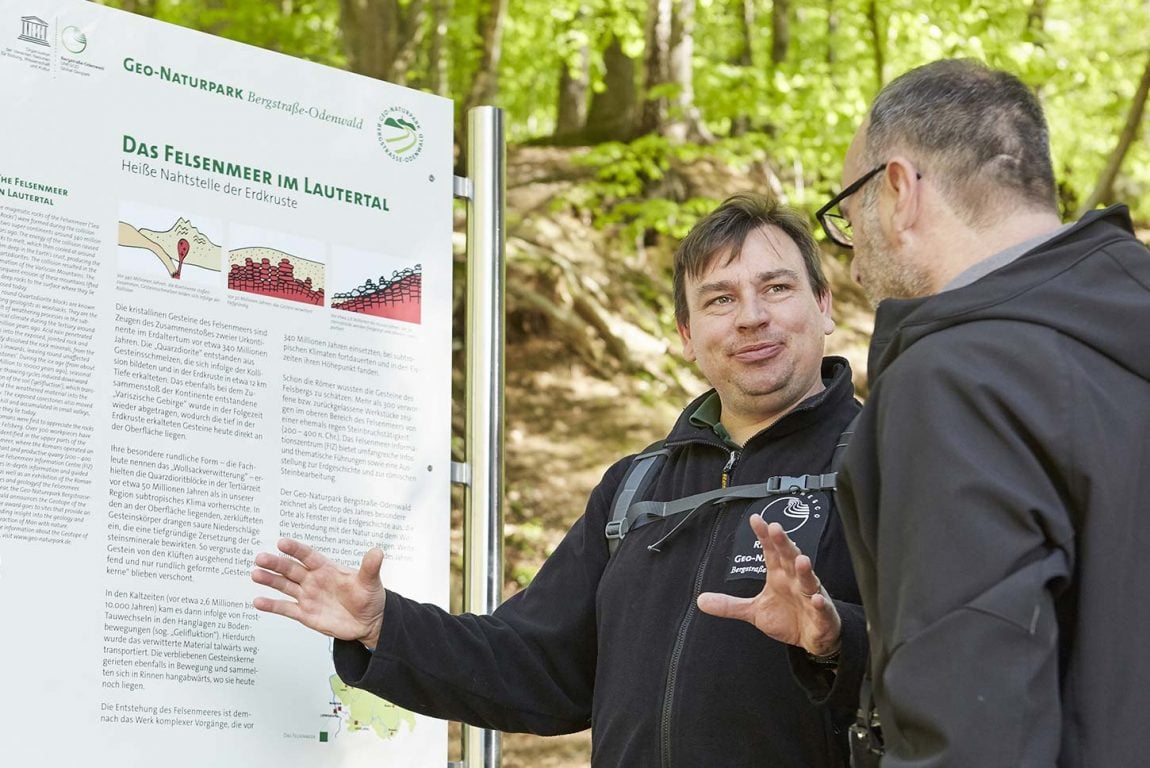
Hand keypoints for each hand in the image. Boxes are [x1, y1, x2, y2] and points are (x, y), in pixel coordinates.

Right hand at [251, 538, 386, 649]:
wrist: (368, 622)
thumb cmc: (369, 598)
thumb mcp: (370, 582)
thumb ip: (370, 567)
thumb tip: (377, 551)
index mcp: (327, 569)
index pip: (308, 556)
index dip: (296, 550)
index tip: (282, 543)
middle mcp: (314, 580)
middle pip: (291, 569)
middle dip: (276, 564)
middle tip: (260, 558)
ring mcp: (308, 597)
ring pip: (284, 586)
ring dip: (270, 580)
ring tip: (255, 574)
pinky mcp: (305, 614)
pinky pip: (285, 608)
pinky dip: (271, 605)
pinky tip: (258, 601)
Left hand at [697, 517, 841, 656]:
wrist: (813, 636)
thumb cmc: (788, 617)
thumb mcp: (754, 611)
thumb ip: (729, 605)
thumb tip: (701, 600)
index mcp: (779, 576)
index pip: (770, 551)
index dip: (763, 536)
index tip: (755, 519)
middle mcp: (795, 581)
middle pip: (789, 558)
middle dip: (783, 543)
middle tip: (776, 528)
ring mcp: (810, 596)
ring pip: (808, 579)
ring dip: (805, 569)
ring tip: (801, 559)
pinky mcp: (821, 614)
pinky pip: (821, 607)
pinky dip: (820, 603)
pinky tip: (817, 599)